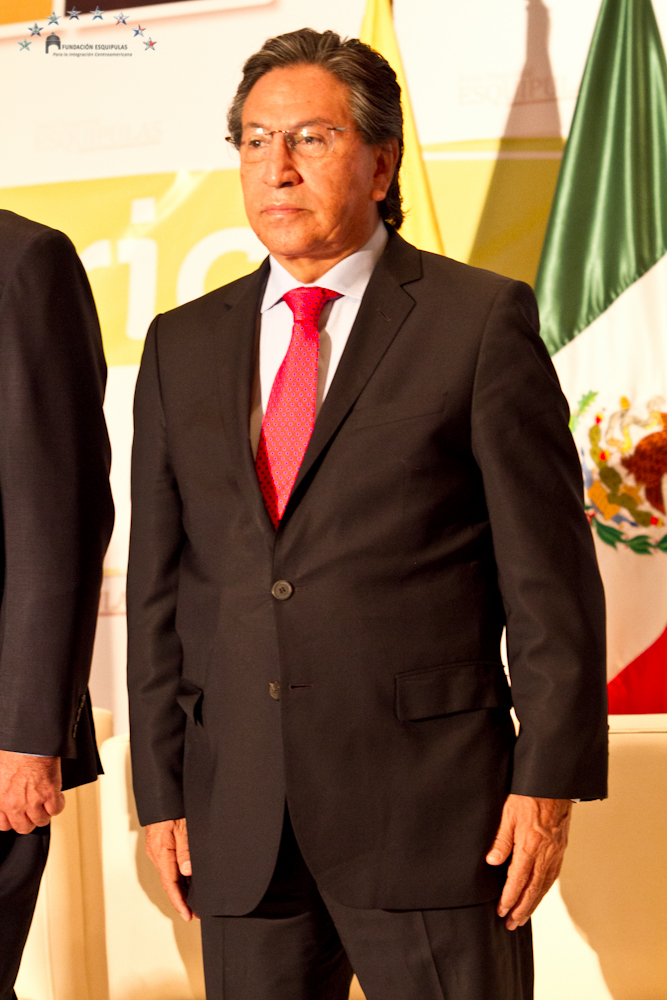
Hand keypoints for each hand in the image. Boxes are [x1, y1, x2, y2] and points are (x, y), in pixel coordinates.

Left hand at [0, 751, 64, 833]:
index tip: (17, 815)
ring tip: (46, 804)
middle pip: (24, 827)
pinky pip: (56, 809)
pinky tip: (56, 797)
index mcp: (0, 799)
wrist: (29, 742)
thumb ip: (1, 790)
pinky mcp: (49, 793)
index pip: (5, 825)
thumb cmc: (13, 752)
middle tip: (33, 811)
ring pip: (41, 821)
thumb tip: (5, 790)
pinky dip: (58, 804)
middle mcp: (15, 804)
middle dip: (29, 820)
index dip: (13, 820)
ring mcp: (33, 800)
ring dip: (45, 813)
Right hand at [145, 817, 192, 920]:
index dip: (179, 902)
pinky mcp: (161, 847)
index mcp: (161, 853)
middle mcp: (157, 855)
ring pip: (170, 876)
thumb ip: (185, 850)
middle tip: (196, 912)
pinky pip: (169, 866)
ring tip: (195, 902)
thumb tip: (187, 871)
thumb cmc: (171, 810)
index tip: (188, 914)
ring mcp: (158, 852)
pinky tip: (188, 882)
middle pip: (169, 883)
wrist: (161, 797)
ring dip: (181, 889)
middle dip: (182, 900)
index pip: (170, 884)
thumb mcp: (182, 828)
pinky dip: (178, 877)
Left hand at [486, 793, 571, 929]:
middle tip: (511, 924)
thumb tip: (492, 862)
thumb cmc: (529, 796)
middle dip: (521, 909)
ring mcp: (555, 853)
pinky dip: (544, 890)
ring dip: (533, 904)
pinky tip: (538, 895)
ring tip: (522, 916)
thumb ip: (501, 840)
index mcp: (530, 847)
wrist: (554, 785)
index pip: (518, 880)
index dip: (509, 898)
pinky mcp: (560, 849)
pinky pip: (553, 876)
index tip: (501, 911)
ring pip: (544, 886)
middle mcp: (545, 854)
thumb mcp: (509, 814)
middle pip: (533, 890)